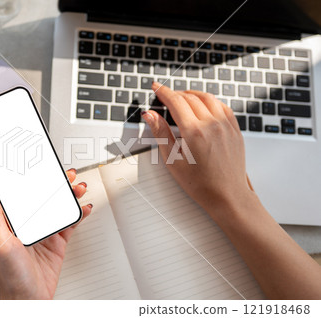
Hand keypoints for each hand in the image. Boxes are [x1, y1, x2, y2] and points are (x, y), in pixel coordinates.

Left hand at [0, 169, 91, 298]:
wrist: (29, 298)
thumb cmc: (10, 276)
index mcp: (13, 222)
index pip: (25, 195)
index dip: (35, 181)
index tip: (44, 170)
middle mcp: (29, 225)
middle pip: (46, 199)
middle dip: (58, 185)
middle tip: (68, 176)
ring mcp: (44, 233)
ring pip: (60, 208)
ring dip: (70, 197)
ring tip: (79, 188)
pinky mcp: (57, 243)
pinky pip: (70, 224)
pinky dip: (78, 215)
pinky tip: (83, 208)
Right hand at [142, 83, 254, 218]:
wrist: (227, 196)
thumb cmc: (200, 183)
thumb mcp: (172, 160)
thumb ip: (161, 133)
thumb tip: (150, 115)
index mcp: (194, 131)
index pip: (176, 101)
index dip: (163, 92)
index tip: (156, 87)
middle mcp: (212, 124)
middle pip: (190, 98)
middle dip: (175, 93)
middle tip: (165, 96)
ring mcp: (226, 126)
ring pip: (208, 98)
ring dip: (192, 94)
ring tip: (182, 98)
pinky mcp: (235, 130)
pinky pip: (222, 106)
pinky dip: (210, 101)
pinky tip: (204, 105)